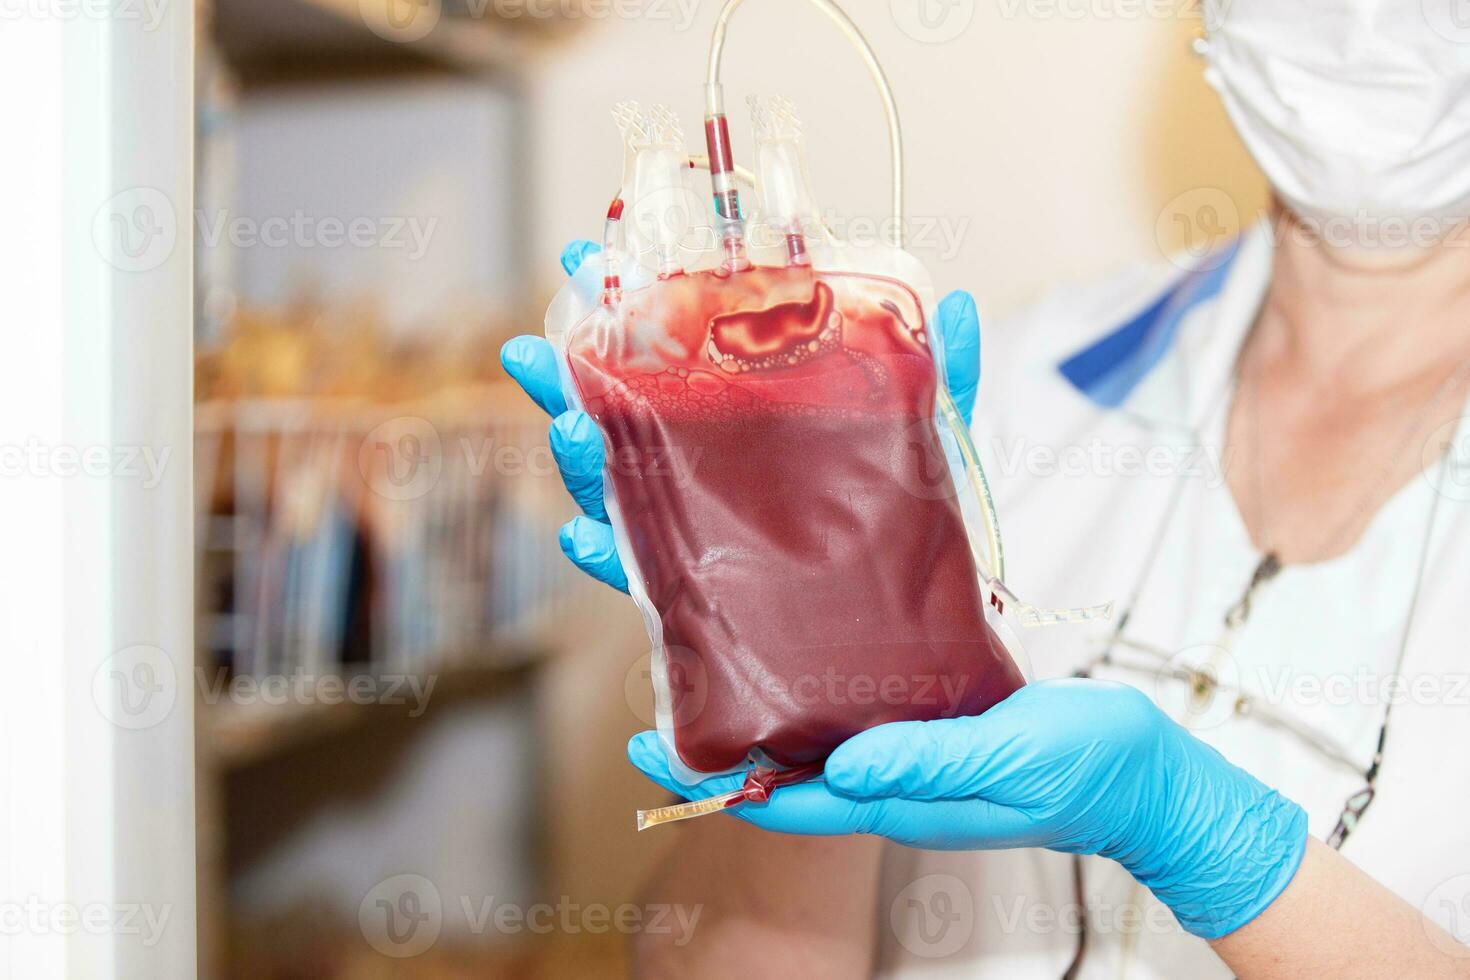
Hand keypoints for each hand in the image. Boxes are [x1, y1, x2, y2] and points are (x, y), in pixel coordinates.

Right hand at [500, 241, 982, 591]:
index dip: (631, 317)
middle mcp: (715, 485)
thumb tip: (965, 305)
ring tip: (565, 430)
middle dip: (572, 384)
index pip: (678, 366)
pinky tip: (587, 538)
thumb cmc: (914, 539)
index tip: (588, 265)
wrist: (924, 644)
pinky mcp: (706, 616)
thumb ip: (938, 385)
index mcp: (753, 438)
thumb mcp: (931, 455)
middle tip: (536, 349)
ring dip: (578, 462)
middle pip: (626, 426)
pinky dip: (609, 561)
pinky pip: (646, 588)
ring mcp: (704, 546)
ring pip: (620, 496)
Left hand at [628, 679, 1308, 939]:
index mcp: (894, 798)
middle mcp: (884, 777)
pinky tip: (793, 638)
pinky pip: (851, 707)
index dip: (709, 778)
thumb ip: (928, 764)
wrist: (1142, 773)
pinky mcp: (927, 724)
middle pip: (776, 757)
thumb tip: (843, 763)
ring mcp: (903, 752)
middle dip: (712, 721)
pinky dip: (811, 679)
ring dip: (752, 692)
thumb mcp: (1007, 762)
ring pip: (807, 728)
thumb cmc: (1086, 772)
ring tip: (704, 635)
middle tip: (656, 655)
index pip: (778, 797)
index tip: (648, 747)